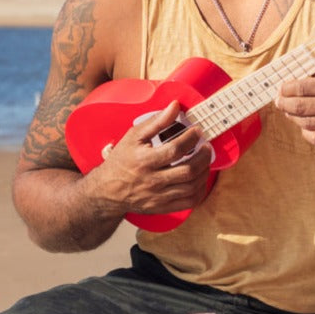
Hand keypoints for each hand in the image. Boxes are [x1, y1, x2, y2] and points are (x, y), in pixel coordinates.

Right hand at [87, 100, 214, 215]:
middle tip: (206, 146)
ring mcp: (159, 197)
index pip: (175, 150)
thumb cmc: (122, 160)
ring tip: (205, 160)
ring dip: (204, 172)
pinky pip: (189, 202)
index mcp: (144, 161)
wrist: (108, 190)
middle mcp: (152, 181)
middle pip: (188, 171)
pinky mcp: (163, 207)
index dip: (191, 138)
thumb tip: (175, 106)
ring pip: (192, 187)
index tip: (197, 130)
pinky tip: (200, 178)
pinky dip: (200, 190)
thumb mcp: (134, 137)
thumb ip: (156, 121)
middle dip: (203, 156)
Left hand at [275, 70, 314, 148]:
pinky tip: (304, 128)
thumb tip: (307, 70)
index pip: (303, 87)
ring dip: (293, 118)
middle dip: (284, 103)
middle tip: (278, 101)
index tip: (281, 88)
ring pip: (306, 123)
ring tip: (289, 113)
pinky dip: (307, 133)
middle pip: (300, 106)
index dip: (287, 88)